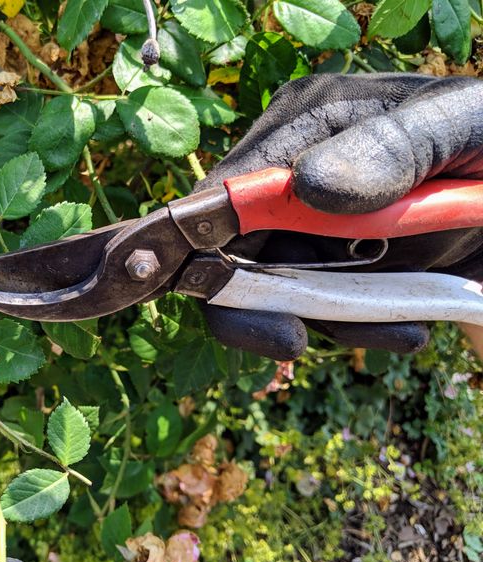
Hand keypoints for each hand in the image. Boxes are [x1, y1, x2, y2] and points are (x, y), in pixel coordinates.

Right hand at [197, 73, 482, 359]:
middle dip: (264, 304)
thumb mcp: (463, 128)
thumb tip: (306, 188)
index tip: (219, 297)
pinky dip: (355, 326)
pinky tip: (407, 323)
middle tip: (294, 342)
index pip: (225, 193)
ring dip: (330, 320)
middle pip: (233, 251)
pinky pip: (321, 306)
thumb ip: (391, 146)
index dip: (200, 248)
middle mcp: (295, 172)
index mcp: (307, 124)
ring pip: (278, 291)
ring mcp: (317, 221)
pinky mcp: (343, 259)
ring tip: (405, 324)